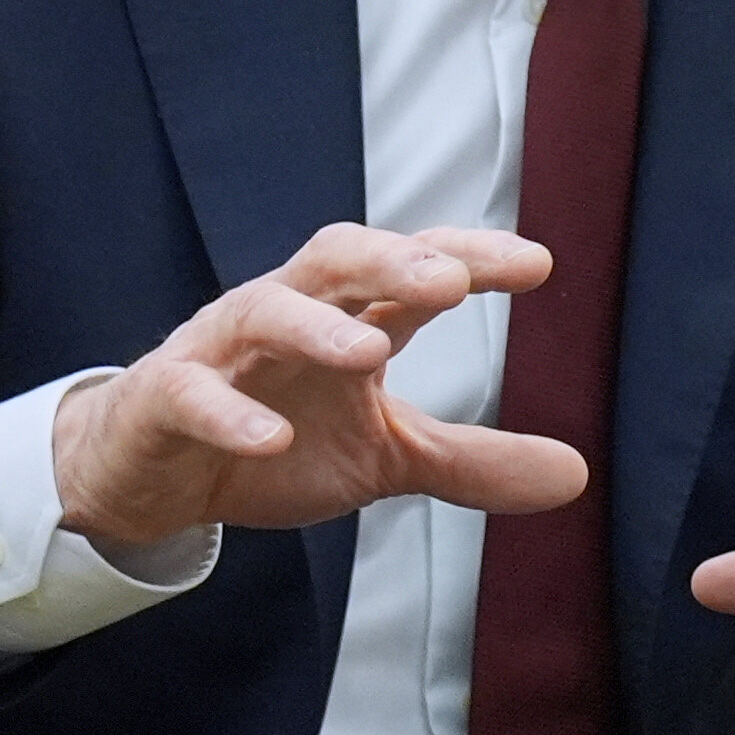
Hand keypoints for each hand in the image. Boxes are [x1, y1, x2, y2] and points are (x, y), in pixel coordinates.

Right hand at [49, 221, 575, 552]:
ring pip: (262, 310)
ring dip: (316, 327)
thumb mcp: (386, 456)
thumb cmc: (274, 437)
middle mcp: (283, 315)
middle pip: (335, 260)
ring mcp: (218, 352)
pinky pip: (191, 393)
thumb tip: (576, 473)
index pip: (409, 270)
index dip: (468, 258)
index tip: (537, 264)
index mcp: (343, 318)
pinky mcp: (163, 398)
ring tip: (370, 351)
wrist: (157, 476)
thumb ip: (472, 459)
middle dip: (390, 261)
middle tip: (449, 280)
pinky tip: (274, 438)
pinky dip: (230, 413)